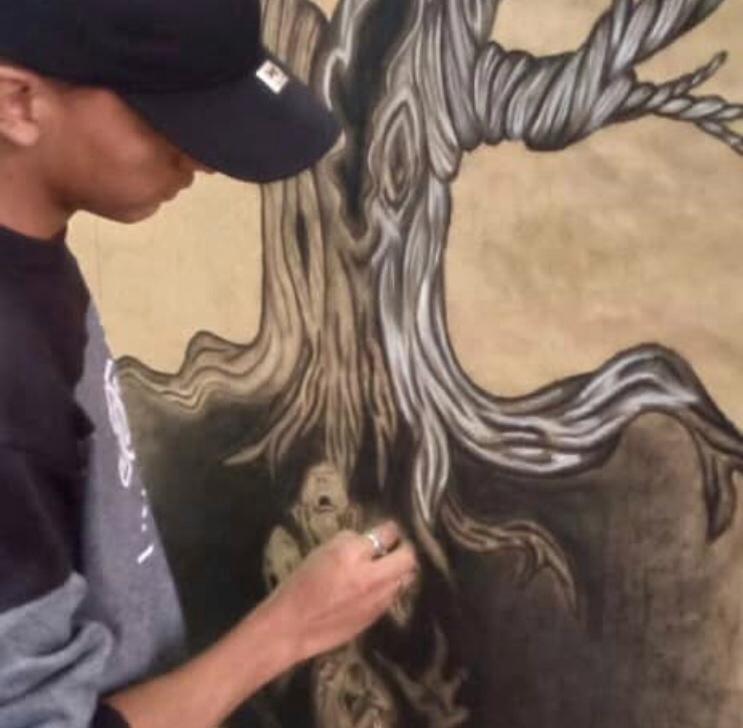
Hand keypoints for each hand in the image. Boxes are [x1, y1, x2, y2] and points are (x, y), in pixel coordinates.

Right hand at [265, 521, 417, 662]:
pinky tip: (378, 586)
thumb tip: (365, 540)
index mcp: (351, 554)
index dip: (390, 529)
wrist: (292, 627)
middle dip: (405, 549)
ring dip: (400, 570)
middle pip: (407, 557)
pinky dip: (390, 587)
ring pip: (405, 578)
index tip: (390, 529)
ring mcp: (377, 598)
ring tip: (390, 567)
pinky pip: (393, 596)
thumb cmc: (299, 585)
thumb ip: (347, 542)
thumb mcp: (320, 552)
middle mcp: (370, 575)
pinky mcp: (376, 616)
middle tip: (398, 546)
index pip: (385, 534)